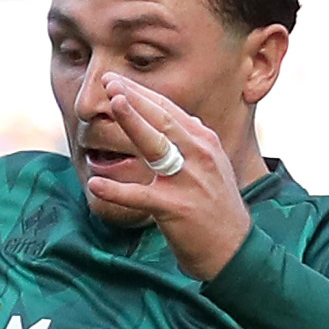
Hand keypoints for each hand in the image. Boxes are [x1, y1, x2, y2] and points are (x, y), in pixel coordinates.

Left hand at [76, 77, 249, 279]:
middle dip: (135, 96)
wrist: (233, 250)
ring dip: (134, 122)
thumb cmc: (215, 208)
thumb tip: (175, 119)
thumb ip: (190, 143)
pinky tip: (94, 185)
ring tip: (113, 104)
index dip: (142, 94)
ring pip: (157, 146)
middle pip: (162, 119)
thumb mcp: (209, 167)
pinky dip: (117, 190)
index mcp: (204, 143)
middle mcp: (199, 155)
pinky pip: (141, 196)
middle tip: (109, 79)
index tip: (117, 79)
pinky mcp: (177, 208)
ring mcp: (188, 181)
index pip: (169, 111)